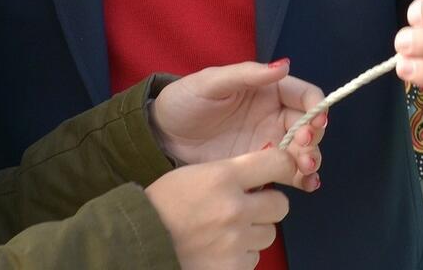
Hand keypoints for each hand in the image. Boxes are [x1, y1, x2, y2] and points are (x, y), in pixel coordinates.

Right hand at [144, 147, 303, 269]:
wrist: (139, 241)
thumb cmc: (163, 206)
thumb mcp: (196, 174)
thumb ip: (232, 173)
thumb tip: (266, 173)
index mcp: (223, 178)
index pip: (278, 163)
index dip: (283, 167)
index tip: (280, 171)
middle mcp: (234, 209)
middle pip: (281, 205)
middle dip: (267, 207)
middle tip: (247, 209)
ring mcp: (234, 242)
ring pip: (268, 235)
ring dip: (252, 233)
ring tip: (224, 232)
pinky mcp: (232, 268)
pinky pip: (253, 259)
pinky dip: (240, 256)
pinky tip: (219, 250)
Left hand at [152, 61, 326, 174]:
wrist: (161, 137)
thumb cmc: (184, 101)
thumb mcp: (211, 82)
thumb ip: (247, 74)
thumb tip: (284, 65)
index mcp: (268, 90)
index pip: (305, 95)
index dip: (316, 107)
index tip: (315, 121)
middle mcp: (274, 116)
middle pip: (309, 126)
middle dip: (313, 138)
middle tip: (302, 148)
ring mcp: (269, 143)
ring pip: (303, 151)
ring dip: (310, 159)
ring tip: (302, 169)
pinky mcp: (260, 166)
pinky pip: (288, 172)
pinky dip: (302, 179)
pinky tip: (305, 184)